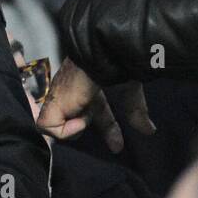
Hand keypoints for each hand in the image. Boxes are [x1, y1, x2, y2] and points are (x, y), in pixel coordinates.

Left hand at [36, 59, 155, 151]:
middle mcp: (70, 91)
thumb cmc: (115, 64)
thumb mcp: (127, 91)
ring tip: (91, 119)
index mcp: (88, 86)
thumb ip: (135, 110)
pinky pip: (47, 126)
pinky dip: (66, 131)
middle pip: (76, 119)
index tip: (118, 145)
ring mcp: (59, 96)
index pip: (94, 111)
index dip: (107, 128)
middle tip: (115, 145)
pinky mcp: (53, 102)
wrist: (102, 52)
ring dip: (78, 128)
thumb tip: (149, 130)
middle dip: (94, 134)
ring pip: (57, 123)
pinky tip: (81, 121)